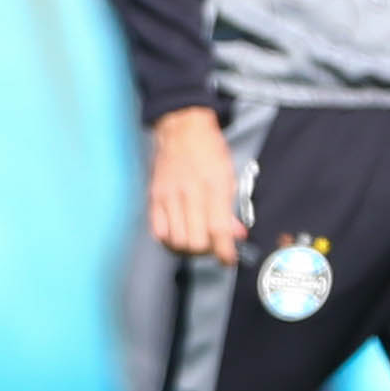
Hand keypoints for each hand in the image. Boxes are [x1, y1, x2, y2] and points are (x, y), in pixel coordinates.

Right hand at [146, 106, 244, 264]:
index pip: (218, 229)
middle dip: (206, 251)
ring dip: (188, 249)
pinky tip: (179, 236)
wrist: (182, 130)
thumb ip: (230, 209)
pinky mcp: (154, 198)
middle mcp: (189, 193)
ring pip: (175, 240)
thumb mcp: (229, 177)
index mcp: (214, 186)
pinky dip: (169, 241)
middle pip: (194, 240)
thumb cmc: (210, 152)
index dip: (224, 251)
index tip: (229, 259)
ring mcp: (168, 196)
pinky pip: (158, 231)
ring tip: (197, 243)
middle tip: (213, 248)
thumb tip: (235, 236)